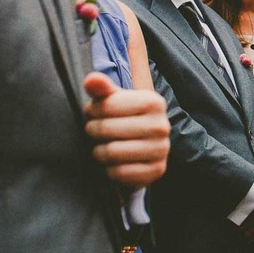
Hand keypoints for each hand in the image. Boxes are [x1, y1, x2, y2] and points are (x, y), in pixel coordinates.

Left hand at [84, 72, 169, 187]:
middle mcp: (162, 125)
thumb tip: (91, 79)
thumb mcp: (113, 101)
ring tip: (103, 146)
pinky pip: (120, 172)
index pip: (107, 105)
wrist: (143, 147)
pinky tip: (115, 163)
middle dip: (93, 131)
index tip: (94, 113)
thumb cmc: (123, 119)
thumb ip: (101, 88)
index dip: (92, 110)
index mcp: (153, 102)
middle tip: (95, 131)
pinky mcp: (157, 170)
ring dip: (99, 152)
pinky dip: (110, 170)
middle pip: (106, 129)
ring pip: (111, 152)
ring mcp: (161, 149)